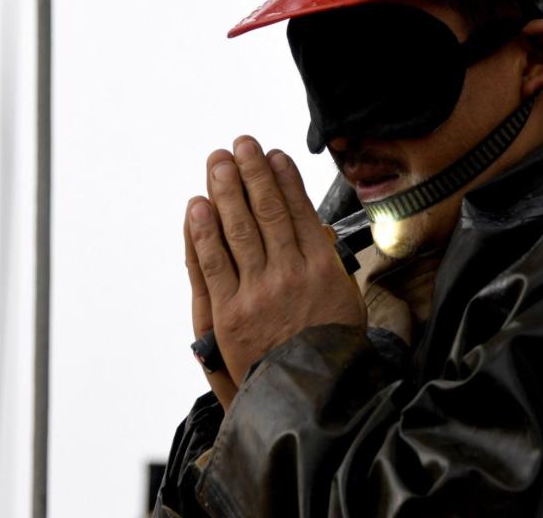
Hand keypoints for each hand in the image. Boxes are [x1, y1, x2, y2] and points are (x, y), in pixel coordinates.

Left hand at [186, 136, 365, 384]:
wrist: (309, 398)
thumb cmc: (328, 351)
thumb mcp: (345, 301)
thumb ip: (326, 263)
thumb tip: (312, 229)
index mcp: (322, 270)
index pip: (299, 211)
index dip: (283, 179)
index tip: (272, 155)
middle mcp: (290, 275)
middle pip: (267, 212)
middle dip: (252, 173)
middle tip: (240, 144)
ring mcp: (258, 293)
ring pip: (238, 230)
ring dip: (226, 190)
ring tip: (217, 161)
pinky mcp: (229, 313)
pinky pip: (212, 264)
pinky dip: (203, 232)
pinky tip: (197, 206)